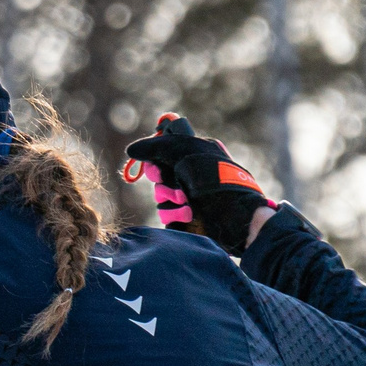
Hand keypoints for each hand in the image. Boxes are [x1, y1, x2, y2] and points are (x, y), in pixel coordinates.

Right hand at [123, 113, 274, 252]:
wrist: (235, 214)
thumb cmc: (215, 178)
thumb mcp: (186, 152)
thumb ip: (156, 147)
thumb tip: (131, 150)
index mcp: (194, 156)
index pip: (162, 154)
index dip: (156, 162)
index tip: (158, 169)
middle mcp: (190, 176)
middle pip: (158, 177)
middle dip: (164, 183)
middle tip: (176, 186)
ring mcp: (189, 198)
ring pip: (160, 198)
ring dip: (170, 199)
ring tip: (187, 202)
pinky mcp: (187, 219)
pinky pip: (166, 215)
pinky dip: (174, 214)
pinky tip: (189, 214)